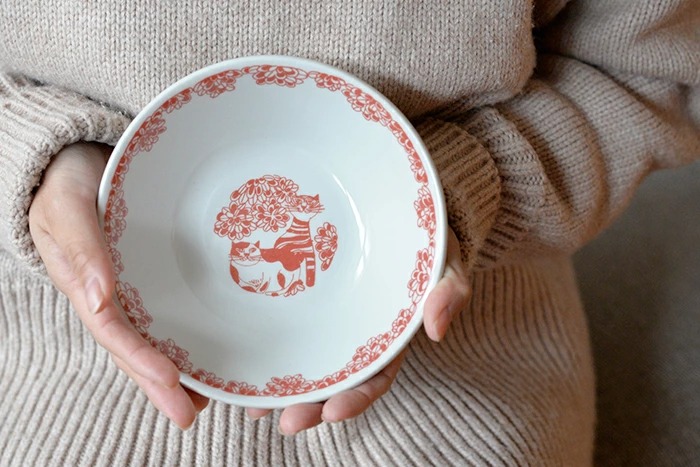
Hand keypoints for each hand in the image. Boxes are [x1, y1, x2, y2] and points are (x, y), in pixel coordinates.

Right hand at [29, 142, 208, 428]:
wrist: (79, 161)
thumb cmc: (68, 184)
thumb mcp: (68, 208)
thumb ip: (82, 248)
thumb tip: (100, 297)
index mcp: (86, 287)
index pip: (115, 334)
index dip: (141, 361)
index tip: (172, 383)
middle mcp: (111, 296)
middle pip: (137, 349)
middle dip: (162, 386)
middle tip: (193, 414)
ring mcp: (131, 289)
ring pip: (154, 338)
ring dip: (177, 371)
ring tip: (209, 398)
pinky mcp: (150, 276)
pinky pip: (168, 311)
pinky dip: (186, 336)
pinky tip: (210, 352)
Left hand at [247, 228, 470, 434]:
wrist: (395, 209)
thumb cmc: (423, 241)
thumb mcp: (445, 262)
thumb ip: (450, 290)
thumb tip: (437, 330)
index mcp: (387, 337)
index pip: (373, 378)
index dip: (354, 399)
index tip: (333, 413)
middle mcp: (355, 336)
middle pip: (332, 381)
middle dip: (310, 407)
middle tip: (286, 422)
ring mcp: (328, 319)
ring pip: (304, 362)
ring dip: (281, 391)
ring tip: (255, 409)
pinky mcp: (306, 296)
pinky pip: (285, 327)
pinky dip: (265, 350)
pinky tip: (243, 368)